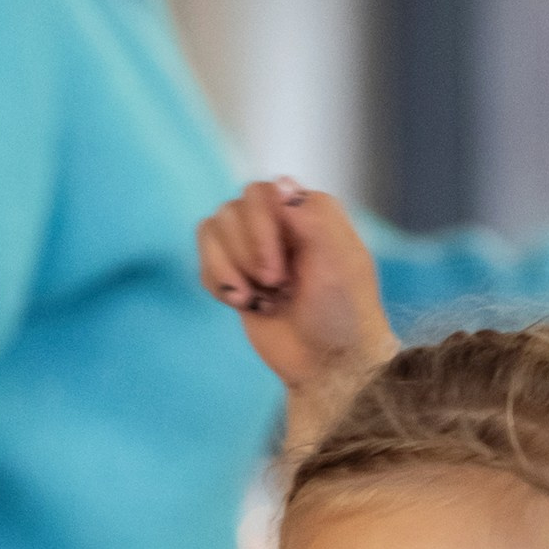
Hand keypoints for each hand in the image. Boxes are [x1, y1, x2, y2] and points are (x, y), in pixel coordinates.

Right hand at [198, 179, 390, 398]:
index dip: (261, 231)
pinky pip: (204, 259)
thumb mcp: (339, 261)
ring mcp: (254, 247)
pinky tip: (246, 303)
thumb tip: (279, 183)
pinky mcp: (236, 274)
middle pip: (232, 211)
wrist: (328, 365)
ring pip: (213, 230)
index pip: (261, 193)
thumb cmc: (343, 314)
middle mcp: (278, 222)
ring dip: (232, 270)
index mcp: (307, 210)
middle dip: (248, 254)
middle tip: (276, 287)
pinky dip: (218, 282)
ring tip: (261, 299)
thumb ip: (311, 216)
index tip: (280, 274)